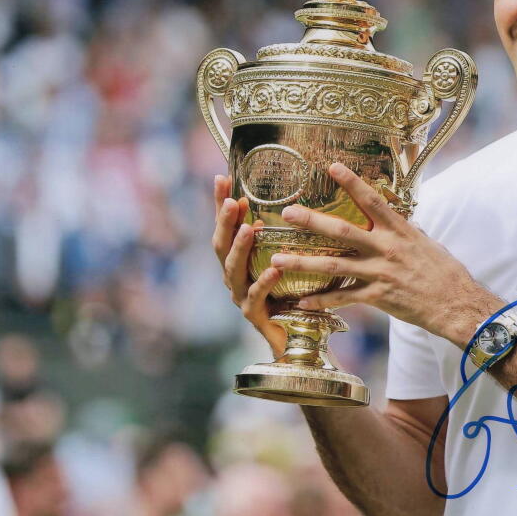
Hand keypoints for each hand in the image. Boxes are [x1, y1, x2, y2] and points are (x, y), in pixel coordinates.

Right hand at [212, 175, 285, 355]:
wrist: (296, 338)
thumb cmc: (293, 294)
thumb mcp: (289, 259)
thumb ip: (284, 236)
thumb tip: (293, 201)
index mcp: (239, 260)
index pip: (225, 227)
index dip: (220, 203)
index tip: (222, 177)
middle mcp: (234, 276)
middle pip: (221, 245)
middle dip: (224, 222)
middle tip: (230, 200)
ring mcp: (241, 296)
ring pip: (233, 270)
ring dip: (240, 248)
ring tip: (248, 229)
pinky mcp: (253, 315)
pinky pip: (256, 297)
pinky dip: (264, 282)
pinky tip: (274, 269)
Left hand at [269, 163, 497, 345]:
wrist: (456, 303)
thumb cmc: (444, 271)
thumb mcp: (425, 242)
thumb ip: (402, 231)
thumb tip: (389, 218)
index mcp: (399, 230)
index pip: (372, 201)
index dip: (352, 183)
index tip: (332, 167)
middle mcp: (387, 248)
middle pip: (343, 231)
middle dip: (312, 222)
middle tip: (288, 212)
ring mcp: (380, 273)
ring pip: (334, 265)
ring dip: (303, 262)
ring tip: (278, 259)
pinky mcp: (378, 297)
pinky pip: (343, 297)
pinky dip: (321, 300)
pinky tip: (301, 300)